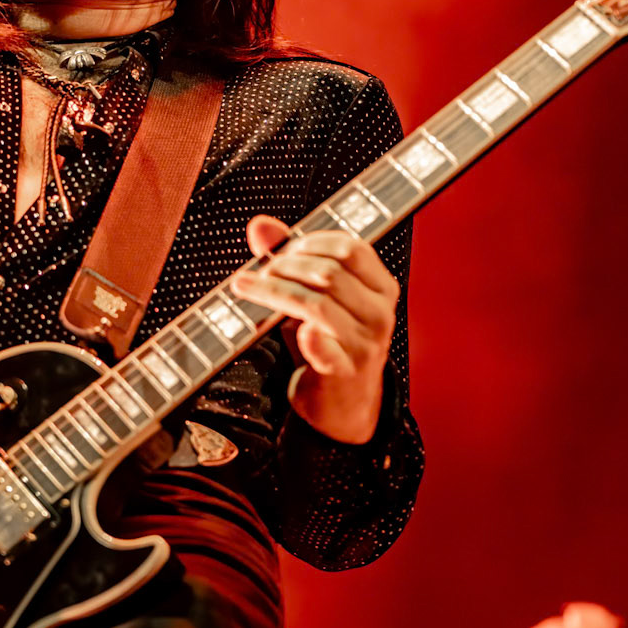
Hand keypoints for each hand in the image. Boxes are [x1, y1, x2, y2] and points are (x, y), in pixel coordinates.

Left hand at [232, 215, 397, 443]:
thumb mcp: (316, 296)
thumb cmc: (330, 341)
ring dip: (275, 291)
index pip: (351, 249)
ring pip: (317, 304)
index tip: (281, 250)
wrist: (344, 402)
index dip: (310, 242)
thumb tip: (260, 225)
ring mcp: (366, 344)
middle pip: (330, 274)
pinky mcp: (346, 372)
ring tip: (247, 287)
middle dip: (286, 267)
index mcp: (381, 287)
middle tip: (258, 272)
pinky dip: (308, 338)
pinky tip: (296, 332)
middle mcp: (379, 313)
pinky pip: (324, 348)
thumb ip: (291, 258)